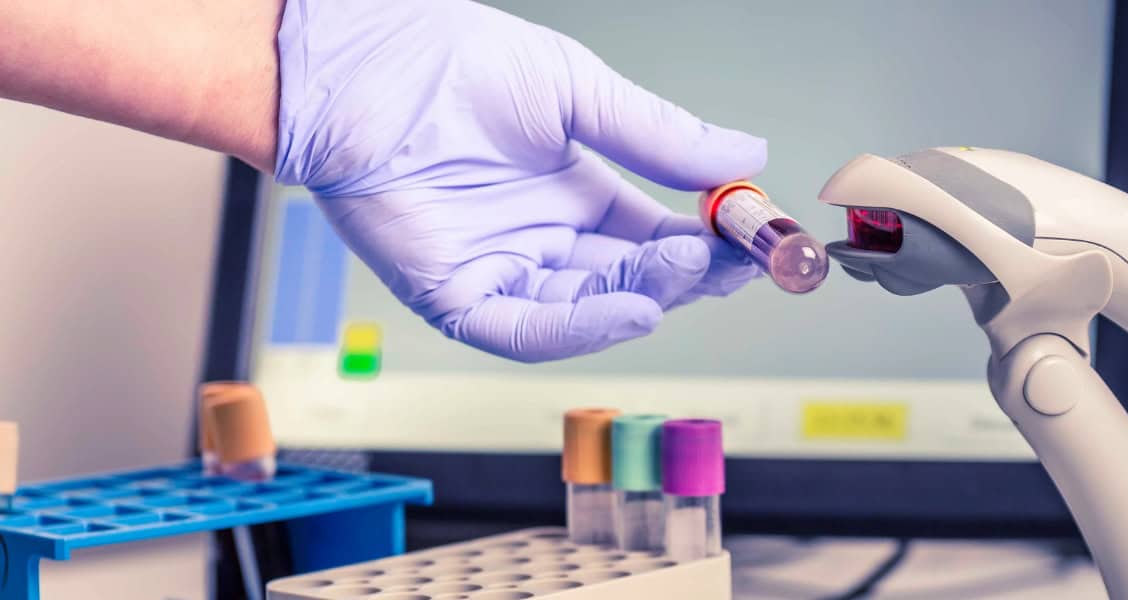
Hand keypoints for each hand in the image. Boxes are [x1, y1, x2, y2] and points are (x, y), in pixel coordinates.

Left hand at [274, 0, 764, 362]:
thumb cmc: (447, 59)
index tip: (753, 239)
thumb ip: (657, 134)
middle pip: (632, 280)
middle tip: (731, 259)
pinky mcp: (455, 295)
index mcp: (576, 193)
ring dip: (643, 297)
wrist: (357, 64)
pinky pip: (523, 330)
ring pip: (587, 311)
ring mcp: (502, 269)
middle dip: (686, 274)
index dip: (708, 242)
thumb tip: (745, 156)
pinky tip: (630, 310)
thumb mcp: (575, 91)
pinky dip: (578, 330)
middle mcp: (544, 238)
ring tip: (685, 268)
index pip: (658, 235)